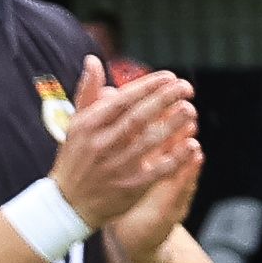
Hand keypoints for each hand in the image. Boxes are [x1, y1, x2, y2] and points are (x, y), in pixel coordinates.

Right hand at [47, 56, 199, 233]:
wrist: (69, 202)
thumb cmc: (77, 156)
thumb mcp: (76, 123)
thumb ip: (88, 92)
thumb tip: (93, 60)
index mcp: (89, 125)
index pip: (122, 100)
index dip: (148, 87)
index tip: (169, 76)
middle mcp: (102, 144)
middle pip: (138, 118)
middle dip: (164, 100)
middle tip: (187, 87)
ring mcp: (116, 166)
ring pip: (149, 142)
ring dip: (172, 125)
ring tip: (191, 110)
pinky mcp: (130, 187)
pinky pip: (157, 170)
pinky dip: (175, 158)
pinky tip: (192, 145)